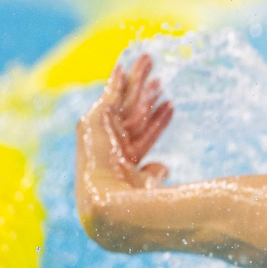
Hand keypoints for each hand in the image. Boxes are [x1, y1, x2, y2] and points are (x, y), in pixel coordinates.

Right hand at [75, 53, 173, 241]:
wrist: (112, 206)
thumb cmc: (134, 205)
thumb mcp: (147, 187)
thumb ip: (152, 175)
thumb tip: (162, 168)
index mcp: (121, 164)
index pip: (144, 136)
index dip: (158, 120)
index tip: (171, 105)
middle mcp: (109, 147)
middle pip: (133, 114)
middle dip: (145, 93)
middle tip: (157, 76)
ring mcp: (101, 134)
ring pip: (125, 102)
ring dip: (138, 81)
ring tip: (150, 61)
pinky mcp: (95, 122)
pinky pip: (110, 96)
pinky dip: (115, 81)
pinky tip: (124, 65)